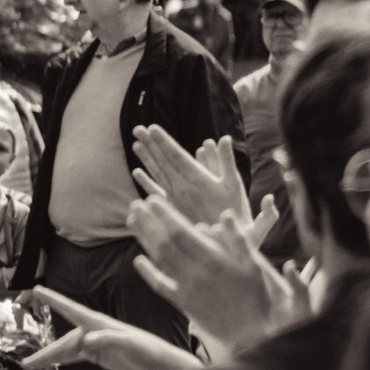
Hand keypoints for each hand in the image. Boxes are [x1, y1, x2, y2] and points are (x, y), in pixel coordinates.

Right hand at [22, 289, 201, 369]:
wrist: (159, 363)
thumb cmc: (147, 349)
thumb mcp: (130, 344)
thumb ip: (108, 339)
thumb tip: (86, 340)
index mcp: (99, 323)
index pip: (71, 309)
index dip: (53, 299)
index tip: (36, 289)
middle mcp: (92, 330)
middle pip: (63, 340)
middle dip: (44, 351)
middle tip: (25, 361)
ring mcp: (94, 343)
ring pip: (65, 349)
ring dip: (49, 357)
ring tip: (29, 366)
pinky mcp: (98, 355)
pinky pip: (73, 356)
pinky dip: (60, 359)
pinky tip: (49, 363)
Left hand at [128, 193, 303, 354]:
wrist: (254, 335)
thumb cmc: (258, 298)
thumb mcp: (255, 266)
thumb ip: (238, 240)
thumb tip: (225, 216)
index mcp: (214, 260)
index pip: (182, 232)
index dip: (164, 215)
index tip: (152, 200)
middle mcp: (196, 274)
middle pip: (165, 244)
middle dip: (149, 223)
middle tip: (135, 205)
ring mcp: (188, 290)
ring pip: (160, 261)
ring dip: (144, 240)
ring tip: (133, 223)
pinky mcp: (185, 305)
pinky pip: (162, 287)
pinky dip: (149, 273)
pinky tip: (138, 261)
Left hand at [132, 128, 247, 227]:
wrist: (224, 242)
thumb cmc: (233, 210)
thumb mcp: (234, 184)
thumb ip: (226, 161)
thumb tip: (223, 138)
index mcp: (197, 179)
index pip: (176, 155)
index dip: (163, 141)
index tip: (152, 128)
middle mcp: (182, 187)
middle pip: (163, 162)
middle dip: (151, 144)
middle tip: (138, 129)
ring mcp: (175, 198)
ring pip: (157, 174)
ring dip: (146, 159)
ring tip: (135, 144)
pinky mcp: (173, 208)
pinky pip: (156, 191)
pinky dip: (145, 181)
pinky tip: (136, 172)